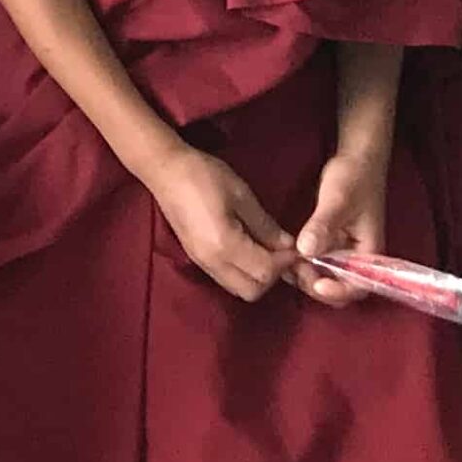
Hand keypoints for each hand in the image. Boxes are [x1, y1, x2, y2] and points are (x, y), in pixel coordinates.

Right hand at [141, 145, 296, 301]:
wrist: (165, 170)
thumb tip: (290, 246)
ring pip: (239, 288)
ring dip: (258, 276)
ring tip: (266, 249)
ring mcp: (202, 263)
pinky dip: (244, 272)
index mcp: (225, 245)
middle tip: (280, 250)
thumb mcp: (242, 195)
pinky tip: (249, 248)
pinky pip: (227, 279)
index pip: (265, 272)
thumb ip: (266, 225)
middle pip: (253, 291)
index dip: (286, 262)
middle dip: (273, 275)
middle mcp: (213, 263)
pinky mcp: (197, 259)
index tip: (296, 246)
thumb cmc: (204, 176)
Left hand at [291, 149, 391, 306]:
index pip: (359, 286)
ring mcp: (344, 251)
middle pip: (339, 286)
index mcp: (370, 251)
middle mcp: (358, 257)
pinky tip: (286, 254)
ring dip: (306, 275)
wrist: (357, 159)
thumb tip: (306, 251)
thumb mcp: (338, 199)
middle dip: (316, 283)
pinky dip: (303, 262)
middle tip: (293, 269)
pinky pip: (318, 262)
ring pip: (325, 276)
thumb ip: (323, 225)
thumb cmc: (354, 177)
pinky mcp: (331, 244)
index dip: (338, 291)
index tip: (316, 283)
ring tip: (286, 261)